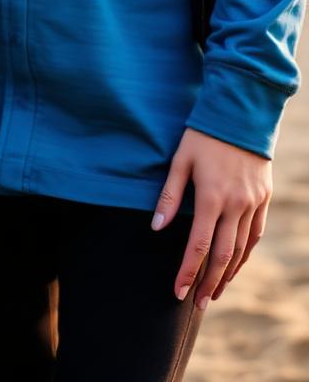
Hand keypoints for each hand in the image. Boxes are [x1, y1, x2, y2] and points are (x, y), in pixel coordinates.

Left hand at [154, 128, 272, 308]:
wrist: (240, 114)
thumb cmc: (203, 135)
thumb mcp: (180, 160)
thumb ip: (169, 195)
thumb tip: (156, 227)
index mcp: (212, 197)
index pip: (198, 246)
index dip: (187, 272)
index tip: (177, 291)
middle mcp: (236, 205)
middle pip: (222, 256)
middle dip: (208, 283)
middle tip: (196, 304)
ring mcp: (253, 204)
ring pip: (241, 250)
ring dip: (227, 275)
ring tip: (213, 293)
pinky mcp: (263, 200)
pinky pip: (255, 236)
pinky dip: (244, 255)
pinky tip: (234, 266)